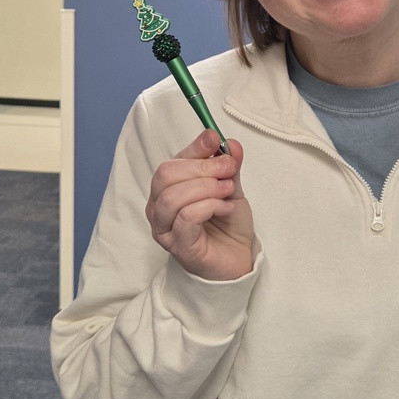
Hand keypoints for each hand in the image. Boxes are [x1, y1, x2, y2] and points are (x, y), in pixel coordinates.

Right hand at [146, 129, 254, 279]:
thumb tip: (231, 143)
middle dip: (202, 167)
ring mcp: (165, 228)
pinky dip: (210, 206)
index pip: (172, 161)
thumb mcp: (231, 189)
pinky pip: (187, 217)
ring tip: (228, 191)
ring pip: (173, 196)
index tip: (215, 138)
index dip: (194, 147)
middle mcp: (159, 207)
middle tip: (228, 170)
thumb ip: (229, 167)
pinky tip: (225, 208)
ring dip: (206, 187)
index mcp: (169, 189)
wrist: (238, 260)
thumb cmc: (227, 224)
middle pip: (166, 174)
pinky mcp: (179, 246)